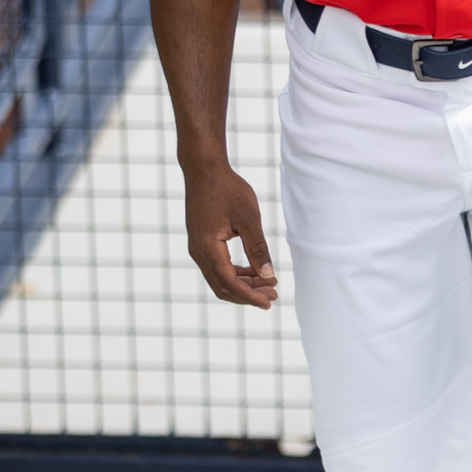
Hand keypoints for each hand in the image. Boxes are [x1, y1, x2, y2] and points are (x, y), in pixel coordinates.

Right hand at [182, 162, 277, 309]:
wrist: (204, 169)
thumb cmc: (227, 189)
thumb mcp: (248, 217)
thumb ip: (257, 248)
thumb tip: (267, 275)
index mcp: (208, 247)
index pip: (230, 282)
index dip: (250, 296)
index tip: (269, 302)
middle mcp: (198, 252)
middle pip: (223, 286)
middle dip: (248, 294)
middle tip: (273, 293)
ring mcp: (197, 248)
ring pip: (219, 278)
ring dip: (243, 285)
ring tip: (267, 283)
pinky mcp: (200, 242)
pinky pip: (216, 267)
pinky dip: (235, 273)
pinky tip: (253, 271)